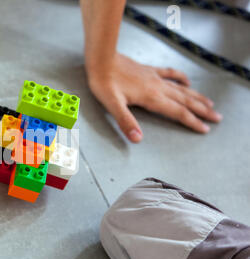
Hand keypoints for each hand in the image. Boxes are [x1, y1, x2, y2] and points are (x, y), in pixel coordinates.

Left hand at [87, 53, 221, 142]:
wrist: (101, 59)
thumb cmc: (104, 83)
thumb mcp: (112, 105)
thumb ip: (126, 121)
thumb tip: (137, 139)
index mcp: (151, 98)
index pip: (177, 112)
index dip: (192, 122)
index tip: (206, 129)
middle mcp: (157, 87)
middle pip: (185, 101)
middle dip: (202, 111)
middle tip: (217, 118)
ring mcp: (154, 78)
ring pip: (181, 89)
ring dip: (196, 96)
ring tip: (209, 103)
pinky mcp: (148, 70)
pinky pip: (170, 74)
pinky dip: (181, 78)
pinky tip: (187, 80)